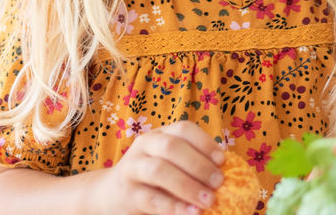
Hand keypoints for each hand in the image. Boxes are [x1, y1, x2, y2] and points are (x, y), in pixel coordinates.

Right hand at [91, 120, 226, 214]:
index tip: (222, 160)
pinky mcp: (127, 194)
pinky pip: (152, 198)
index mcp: (159, 135)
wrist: (110, 195)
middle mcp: (144, 146)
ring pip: (159, 170)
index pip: (183, 129)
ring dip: (187, 185)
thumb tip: (225, 173)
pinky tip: (192, 212)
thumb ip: (190, 164)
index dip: (205, 143)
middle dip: (198, 164)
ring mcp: (133, 169)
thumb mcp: (169, 164)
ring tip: (208, 201)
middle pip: (172, 147)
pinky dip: (174, 206)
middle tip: (219, 183)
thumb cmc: (150, 179)